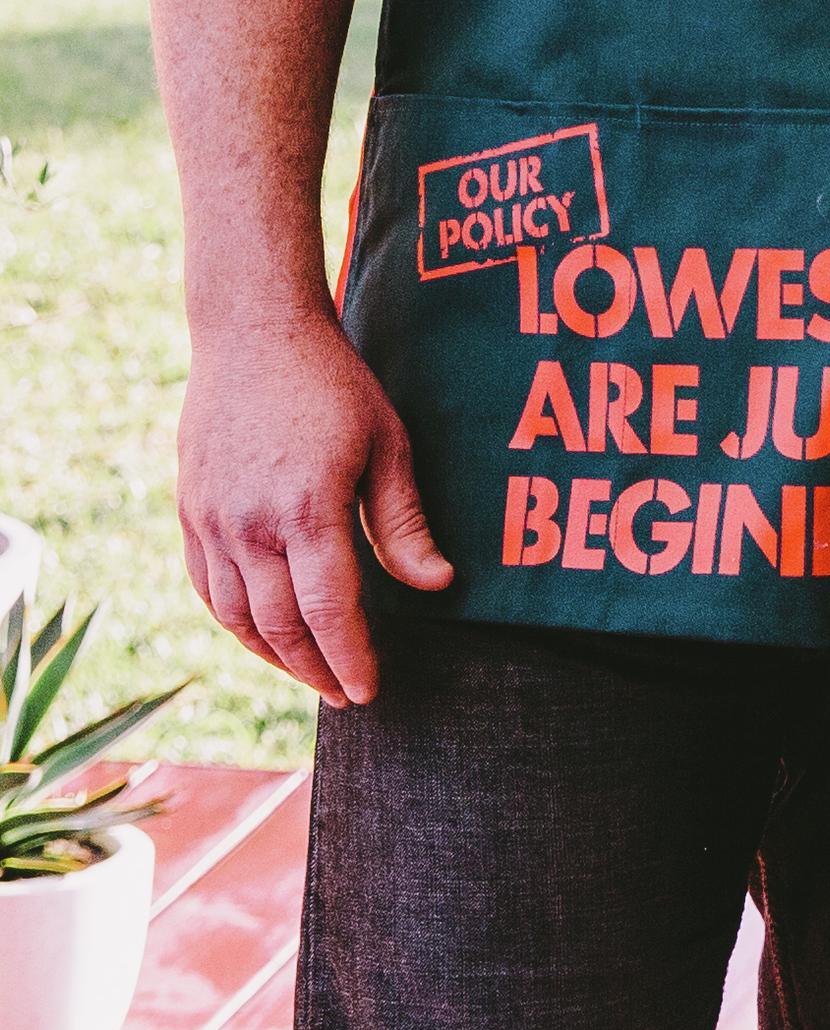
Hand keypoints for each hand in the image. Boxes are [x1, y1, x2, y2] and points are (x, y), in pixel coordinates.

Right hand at [175, 310, 450, 706]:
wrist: (254, 334)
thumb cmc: (335, 385)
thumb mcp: (389, 445)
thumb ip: (405, 523)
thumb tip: (439, 586)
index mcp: (307, 512)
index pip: (330, 612)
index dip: (352, 659)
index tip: (370, 692)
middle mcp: (249, 526)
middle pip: (280, 627)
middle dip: (316, 670)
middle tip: (347, 695)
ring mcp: (211, 521)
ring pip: (236, 617)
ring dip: (274, 656)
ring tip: (312, 674)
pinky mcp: (190, 512)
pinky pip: (207, 589)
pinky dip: (235, 623)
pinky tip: (264, 635)